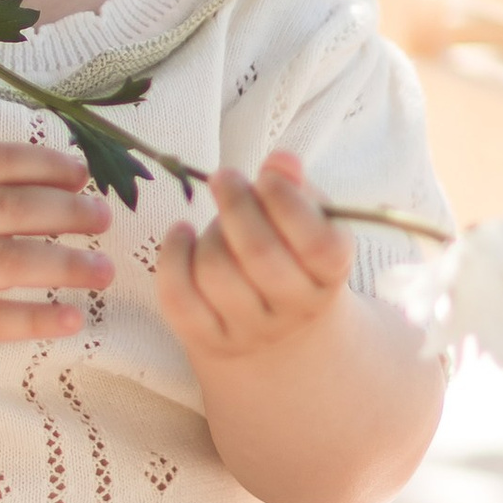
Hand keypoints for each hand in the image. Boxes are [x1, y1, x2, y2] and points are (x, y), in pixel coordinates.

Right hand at [0, 143, 113, 382]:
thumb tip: (68, 179)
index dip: (41, 164)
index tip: (82, 174)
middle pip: (5, 208)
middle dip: (64, 210)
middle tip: (103, 219)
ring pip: (5, 261)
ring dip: (64, 264)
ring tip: (104, 270)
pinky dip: (37, 319)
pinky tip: (73, 319)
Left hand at [157, 154, 349, 369]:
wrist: (280, 324)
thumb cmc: (291, 251)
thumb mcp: (307, 218)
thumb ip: (296, 186)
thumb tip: (281, 161)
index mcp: (330, 274)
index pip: (316, 243)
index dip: (286, 201)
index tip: (265, 175)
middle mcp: (296, 310)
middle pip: (260, 255)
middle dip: (236, 205)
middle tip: (224, 177)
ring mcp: (252, 332)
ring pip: (216, 275)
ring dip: (208, 233)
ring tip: (215, 220)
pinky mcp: (210, 341)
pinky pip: (179, 299)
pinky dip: (172, 258)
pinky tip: (181, 234)